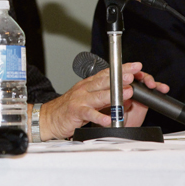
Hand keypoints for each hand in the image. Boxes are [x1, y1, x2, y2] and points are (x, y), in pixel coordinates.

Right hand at [38, 62, 167, 140]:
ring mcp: (80, 99)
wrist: (49, 117)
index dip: (121, 69)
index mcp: (89, 84)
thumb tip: (123, 94)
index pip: (107, 73)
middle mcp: (85, 89)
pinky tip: (109, 119)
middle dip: (120, 77)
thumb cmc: (70, 107)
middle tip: (132, 75)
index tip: (135, 66)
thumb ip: (104, 96)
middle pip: (104, 81)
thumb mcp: (88, 98)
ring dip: (114, 94)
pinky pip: (89, 114)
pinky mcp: (76, 112)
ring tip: (127, 93)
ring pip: (98, 96)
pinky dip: (99, 117)